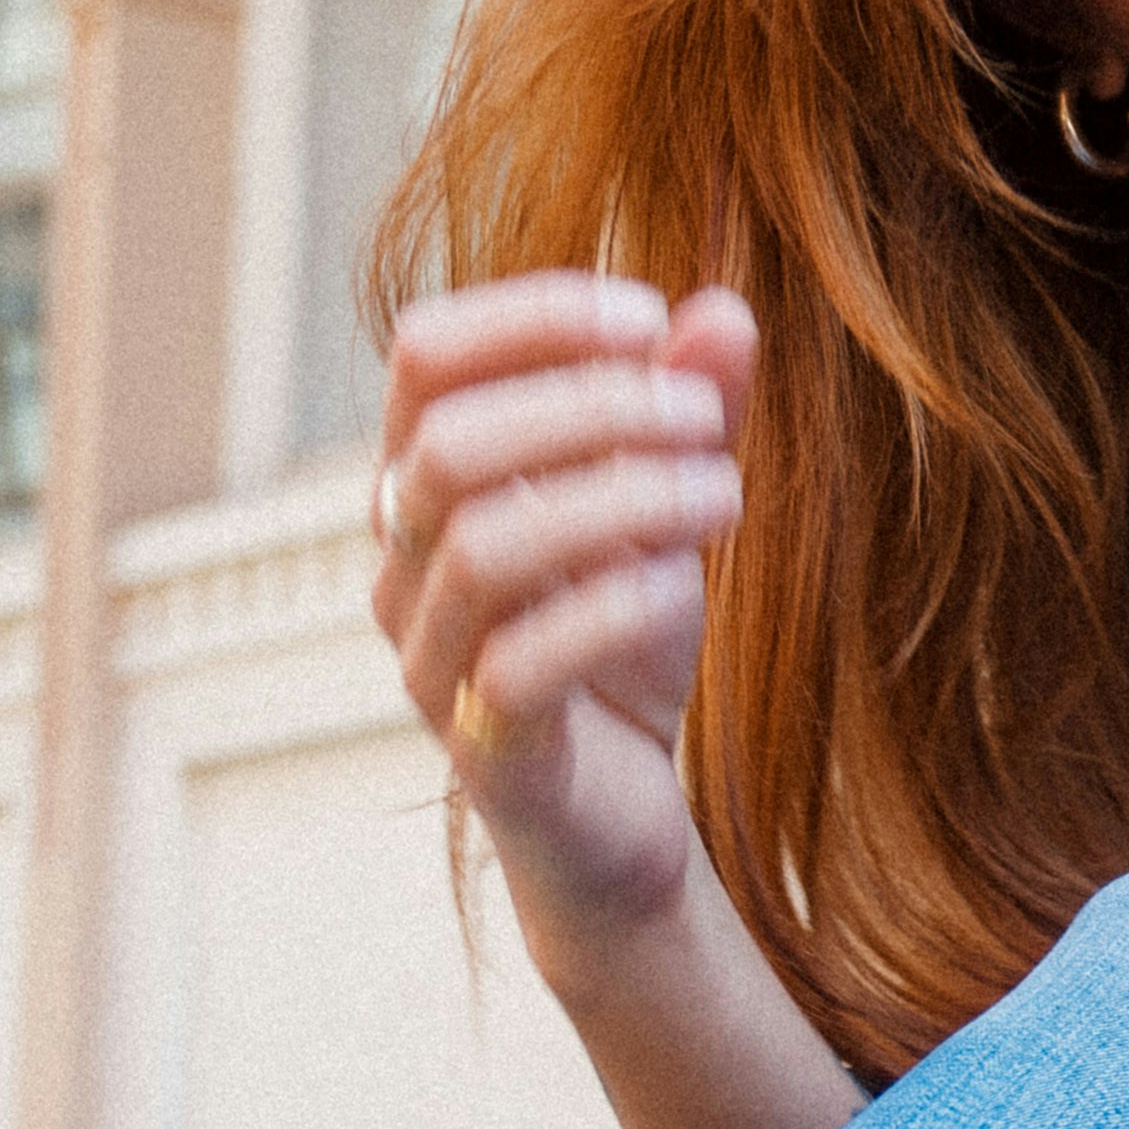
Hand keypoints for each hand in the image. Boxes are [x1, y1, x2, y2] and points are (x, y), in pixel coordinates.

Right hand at [375, 273, 758, 930]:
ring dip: (617, 499)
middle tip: (703, 417)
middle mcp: (403, 566)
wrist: (619, 816)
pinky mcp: (485, 752)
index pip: (424, 354)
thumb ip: (689, 411)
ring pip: (481, 549)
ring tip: (722, 492)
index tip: (651, 322)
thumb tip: (725, 311)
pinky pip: (517, 666)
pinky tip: (682, 585)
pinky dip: (610, 608)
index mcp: (427, 484)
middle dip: (588, 407)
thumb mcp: (670, 512)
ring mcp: (431, 663)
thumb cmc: (621, 644)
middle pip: (447, 443)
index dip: (532, 316)